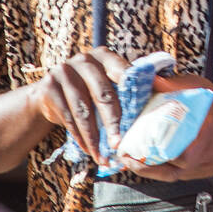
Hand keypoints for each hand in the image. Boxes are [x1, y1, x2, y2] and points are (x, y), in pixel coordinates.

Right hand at [31, 47, 129, 167]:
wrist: (49, 94)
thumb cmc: (90, 90)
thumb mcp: (108, 84)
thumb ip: (129, 88)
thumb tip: (163, 92)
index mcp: (105, 56)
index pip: (123, 73)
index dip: (133, 95)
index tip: (141, 116)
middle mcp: (84, 59)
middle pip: (103, 94)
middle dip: (113, 123)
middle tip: (120, 145)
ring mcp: (64, 71)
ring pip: (83, 110)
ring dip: (94, 137)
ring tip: (103, 156)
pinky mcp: (49, 87)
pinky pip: (67, 117)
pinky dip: (79, 137)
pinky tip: (88, 150)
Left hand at [120, 73, 212, 181]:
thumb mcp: (192, 85)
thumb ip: (169, 84)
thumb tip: (146, 78)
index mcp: (205, 129)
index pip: (174, 152)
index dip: (148, 156)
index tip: (128, 151)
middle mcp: (208, 152)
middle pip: (171, 170)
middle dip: (145, 166)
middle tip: (124, 158)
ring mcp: (208, 165)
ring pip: (174, 175)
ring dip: (151, 170)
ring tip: (131, 162)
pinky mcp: (207, 170)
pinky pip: (181, 175)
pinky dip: (163, 170)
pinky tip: (148, 163)